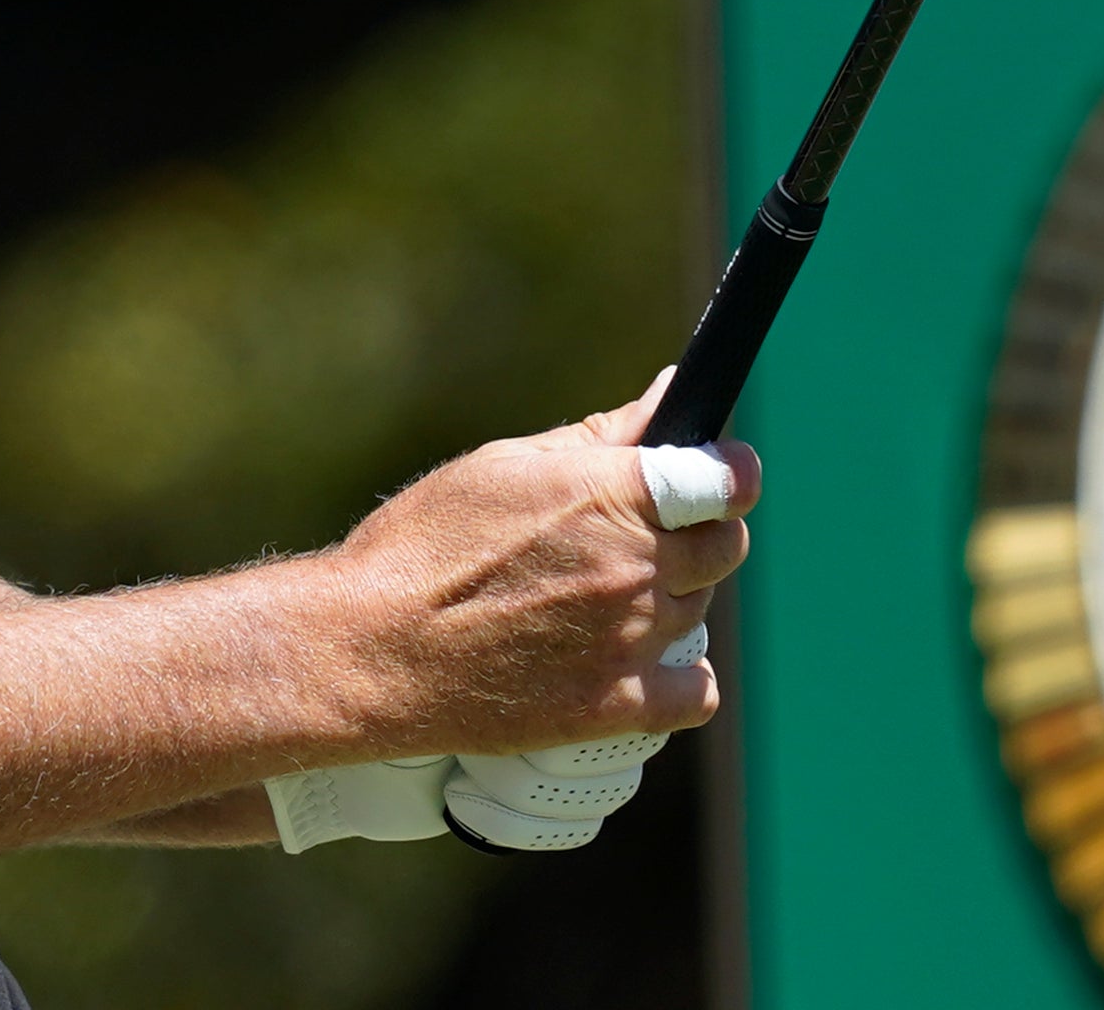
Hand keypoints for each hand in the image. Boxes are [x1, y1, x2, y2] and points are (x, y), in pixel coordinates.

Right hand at [281, 393, 752, 854]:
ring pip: (698, 610)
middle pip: (722, 547)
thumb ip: (602, 435)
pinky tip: (636, 658)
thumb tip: (669, 396)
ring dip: (671, 597)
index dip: (731, 471)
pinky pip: (695, 692)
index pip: (723, 480)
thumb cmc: (425, 545)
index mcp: (612, 496)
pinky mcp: (614, 706)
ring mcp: (629, 641)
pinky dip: (678, 675)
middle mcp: (635, 568)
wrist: (372, 648)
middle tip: (646, 535)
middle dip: (698, 532)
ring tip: (605, 597)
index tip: (724, 471)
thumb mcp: (508, 465)